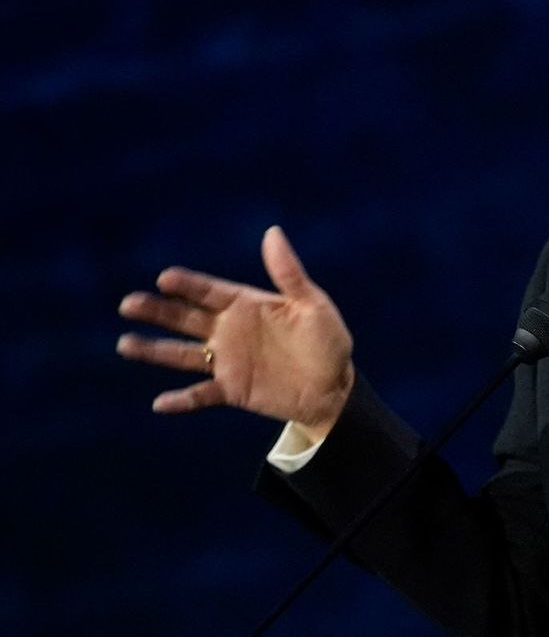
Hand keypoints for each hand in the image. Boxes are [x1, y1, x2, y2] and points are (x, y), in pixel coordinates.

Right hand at [117, 225, 354, 442]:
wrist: (335, 388)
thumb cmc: (328, 341)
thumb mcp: (313, 305)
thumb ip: (289, 274)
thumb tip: (273, 232)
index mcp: (247, 305)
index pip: (210, 291)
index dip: (188, 285)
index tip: (164, 278)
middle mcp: (230, 330)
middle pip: (186, 318)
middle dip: (157, 311)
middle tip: (128, 304)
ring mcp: (227, 360)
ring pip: (182, 354)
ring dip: (154, 350)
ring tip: (125, 344)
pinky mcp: (232, 389)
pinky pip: (201, 395)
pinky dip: (182, 400)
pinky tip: (159, 403)